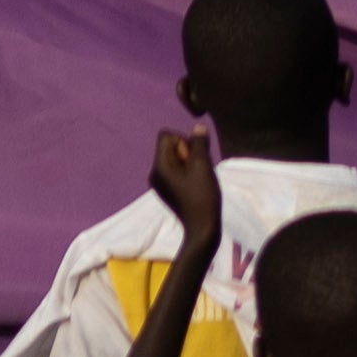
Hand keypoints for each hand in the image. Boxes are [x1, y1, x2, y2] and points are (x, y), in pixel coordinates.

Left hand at [149, 125, 223, 245]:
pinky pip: (175, 170)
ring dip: (189, 162)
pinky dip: (187, 172)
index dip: (183, 141)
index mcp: (158, 165)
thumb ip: (199, 143)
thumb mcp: (203, 165)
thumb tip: (198, 127)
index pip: (166, 135)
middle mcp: (154, 172)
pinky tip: (196, 186)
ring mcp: (159, 182)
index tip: (192, 160)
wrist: (202, 228)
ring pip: (175, 158)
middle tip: (196, 172)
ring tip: (198, 179)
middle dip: (186, 152)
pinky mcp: (167, 189)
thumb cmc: (202, 196)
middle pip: (170, 146)